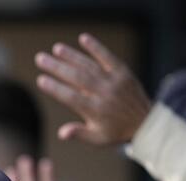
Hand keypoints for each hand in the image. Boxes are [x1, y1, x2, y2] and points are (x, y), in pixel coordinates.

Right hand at [35, 33, 150, 144]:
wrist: (145, 122)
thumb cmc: (115, 131)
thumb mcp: (97, 139)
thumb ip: (79, 133)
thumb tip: (61, 133)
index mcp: (96, 111)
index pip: (71, 97)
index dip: (55, 88)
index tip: (41, 80)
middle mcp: (104, 94)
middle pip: (77, 78)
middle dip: (57, 67)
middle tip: (40, 59)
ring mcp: (114, 81)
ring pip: (90, 65)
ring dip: (72, 55)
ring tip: (56, 49)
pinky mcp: (123, 72)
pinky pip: (108, 57)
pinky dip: (96, 47)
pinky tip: (82, 38)